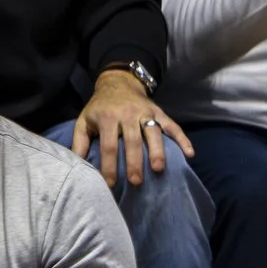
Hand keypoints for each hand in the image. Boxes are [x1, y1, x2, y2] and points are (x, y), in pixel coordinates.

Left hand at [72, 69, 194, 187]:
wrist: (118, 83)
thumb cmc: (99, 108)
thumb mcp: (83, 121)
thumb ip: (79, 142)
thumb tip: (76, 165)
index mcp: (107, 118)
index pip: (108, 145)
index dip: (109, 165)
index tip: (111, 184)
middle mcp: (128, 115)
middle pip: (132, 141)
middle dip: (134, 162)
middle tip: (136, 182)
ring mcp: (146, 113)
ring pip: (153, 133)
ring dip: (157, 151)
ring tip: (159, 169)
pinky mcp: (159, 112)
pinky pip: (173, 126)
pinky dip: (183, 139)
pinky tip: (190, 153)